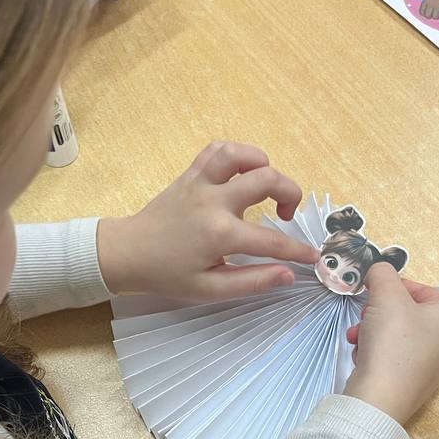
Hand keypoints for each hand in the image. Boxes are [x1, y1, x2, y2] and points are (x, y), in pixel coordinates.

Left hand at [97, 142, 319, 298]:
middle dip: (291, 193)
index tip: (311, 257)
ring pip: (242, 154)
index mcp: (220, 234)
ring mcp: (201, 182)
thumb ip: (252, 282)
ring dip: (263, 165)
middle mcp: (214, 201)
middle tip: (285, 215)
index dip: (297, 250)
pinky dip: (237, 154)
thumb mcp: (209, 289)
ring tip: (264, 186)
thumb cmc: (167, 274)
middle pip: (268, 179)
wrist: (127, 253)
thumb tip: (288, 275)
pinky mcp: (190, 173)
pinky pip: (218, 150)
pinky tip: (241, 172)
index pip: (272, 241)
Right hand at [341, 266, 438, 423]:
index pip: (420, 288)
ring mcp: (436, 364)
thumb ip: (383, 273)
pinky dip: (376, 352)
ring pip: (397, 333)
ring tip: (359, 339)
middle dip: (378, 313)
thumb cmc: (393, 344)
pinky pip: (395, 355)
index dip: (391, 288)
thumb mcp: (386, 295)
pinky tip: (364, 357)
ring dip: (372, 331)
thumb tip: (378, 271)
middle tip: (365, 318)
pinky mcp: (416, 381)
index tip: (373, 294)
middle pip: (407, 311)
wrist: (380, 399)